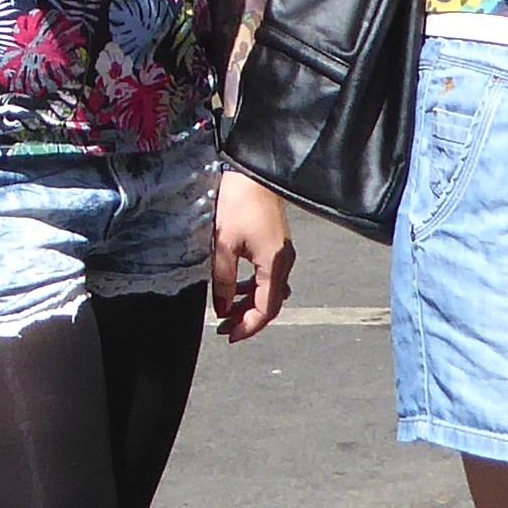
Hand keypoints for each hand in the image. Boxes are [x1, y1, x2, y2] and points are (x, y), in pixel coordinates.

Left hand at [212, 169, 293, 342]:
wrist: (253, 171)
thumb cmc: (238, 203)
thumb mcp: (224, 245)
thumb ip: (224, 280)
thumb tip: (223, 307)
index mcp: (274, 265)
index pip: (266, 309)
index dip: (248, 327)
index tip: (228, 335)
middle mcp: (284, 262)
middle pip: (270, 303)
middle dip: (247, 318)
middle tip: (223, 327)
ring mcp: (283, 253)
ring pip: (269, 290)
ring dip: (249, 303)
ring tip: (226, 308)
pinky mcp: (277, 244)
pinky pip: (268, 276)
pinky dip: (253, 287)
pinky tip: (236, 286)